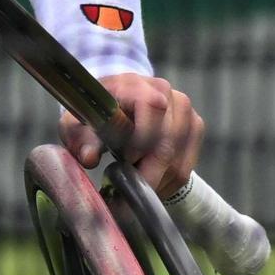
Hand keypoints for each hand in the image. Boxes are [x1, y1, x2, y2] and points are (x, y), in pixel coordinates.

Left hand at [57, 73, 203, 197]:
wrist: (117, 102)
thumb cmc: (95, 114)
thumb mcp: (78, 123)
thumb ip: (82, 140)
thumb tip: (89, 159)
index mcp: (136, 84)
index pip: (153, 106)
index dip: (142, 138)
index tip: (124, 159)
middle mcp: (168, 94)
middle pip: (169, 140)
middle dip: (147, 172)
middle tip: (126, 190)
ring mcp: (186, 111)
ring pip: (179, 159)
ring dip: (156, 181)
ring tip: (134, 188)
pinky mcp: (195, 128)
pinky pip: (187, 166)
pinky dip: (167, 183)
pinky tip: (148, 186)